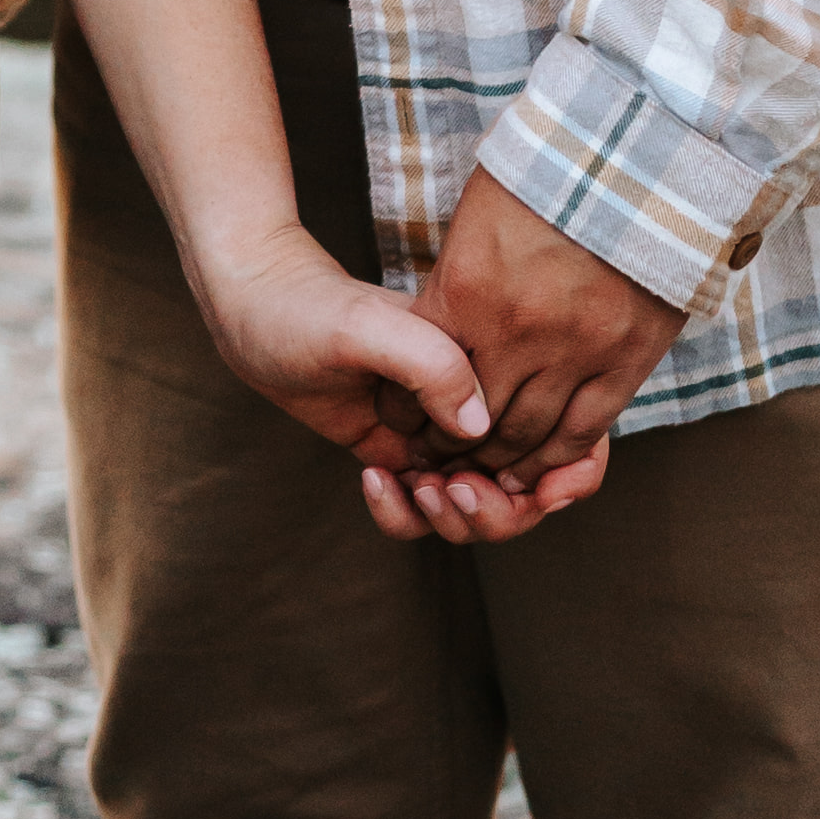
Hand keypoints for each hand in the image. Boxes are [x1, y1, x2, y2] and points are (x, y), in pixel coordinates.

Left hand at [188, 219, 609, 547]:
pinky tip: (372, 477)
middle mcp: (470, 400)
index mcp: (489, 363)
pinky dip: (401, 512)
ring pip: (472, 507)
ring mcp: (433, 430)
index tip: (541, 490)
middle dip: (501, 509)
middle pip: (524, 488)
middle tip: (455, 490)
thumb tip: (479, 429)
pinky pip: (417, 508)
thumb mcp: (366, 324)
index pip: (562, 430)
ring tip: (416, 486)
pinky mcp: (396, 450)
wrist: (252, 299)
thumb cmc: (307, 303)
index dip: (567, 473)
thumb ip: (429, 363)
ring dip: (454, 518)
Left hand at [415, 165, 691, 481]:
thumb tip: (438, 320)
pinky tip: (541, 466)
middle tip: (441, 456)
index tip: (405, 419)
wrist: (641, 152)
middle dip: (449, 447)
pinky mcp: (624, 360)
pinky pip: (584, 431)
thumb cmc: (552, 169)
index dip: (406, 412)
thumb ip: (456, 276)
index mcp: (467, 287)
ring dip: (501, 462)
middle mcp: (514, 329)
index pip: (421, 378)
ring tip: (487, 466)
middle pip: (470, 420)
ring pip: (527, 436)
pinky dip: (558, 458)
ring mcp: (573, 349)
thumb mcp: (480, 211)